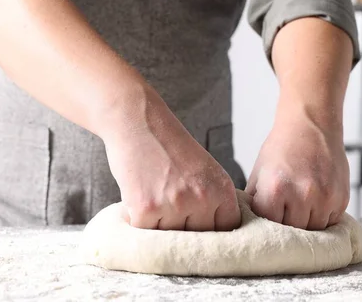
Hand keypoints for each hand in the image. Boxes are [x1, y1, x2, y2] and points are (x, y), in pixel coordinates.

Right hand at [102, 87, 240, 231]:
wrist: (138, 121)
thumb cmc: (167, 145)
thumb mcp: (204, 169)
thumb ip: (213, 199)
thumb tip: (214, 235)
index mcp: (221, 189)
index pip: (225, 230)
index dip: (210, 231)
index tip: (197, 226)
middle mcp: (202, 198)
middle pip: (197, 239)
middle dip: (183, 229)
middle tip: (167, 210)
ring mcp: (174, 204)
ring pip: (170, 239)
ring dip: (158, 226)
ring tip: (152, 199)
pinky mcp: (146, 209)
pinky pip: (145, 233)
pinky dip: (137, 221)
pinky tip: (136, 201)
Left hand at [245, 105, 349, 229]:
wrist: (311, 126)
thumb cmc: (281, 149)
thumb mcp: (259, 173)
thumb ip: (254, 201)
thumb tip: (250, 225)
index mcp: (276, 189)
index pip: (269, 225)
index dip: (266, 224)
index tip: (266, 219)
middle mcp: (302, 195)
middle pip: (292, 232)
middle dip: (286, 226)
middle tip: (283, 214)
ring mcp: (324, 198)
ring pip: (314, 232)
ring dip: (305, 225)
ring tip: (298, 208)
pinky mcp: (341, 198)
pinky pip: (330, 222)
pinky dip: (321, 218)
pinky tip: (313, 203)